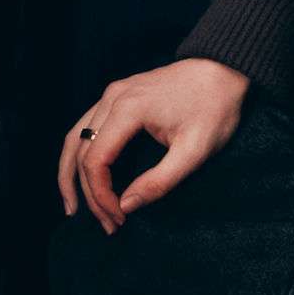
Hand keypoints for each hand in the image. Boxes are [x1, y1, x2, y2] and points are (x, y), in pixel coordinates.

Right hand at [58, 58, 249, 232]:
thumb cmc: (215, 108)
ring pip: (75, 137)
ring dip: (71, 174)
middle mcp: (111, 98)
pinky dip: (79, 154)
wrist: (222, 69)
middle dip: (89, 193)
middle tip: (108, 225)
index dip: (101, 195)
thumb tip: (127, 205)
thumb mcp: (196, 151)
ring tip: (73, 206)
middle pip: (81, 152)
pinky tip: (83, 174)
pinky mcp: (117, 96)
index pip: (95, 160)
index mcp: (128, 110)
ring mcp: (111, 94)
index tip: (120, 218)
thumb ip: (160, 181)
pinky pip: (86, 127)